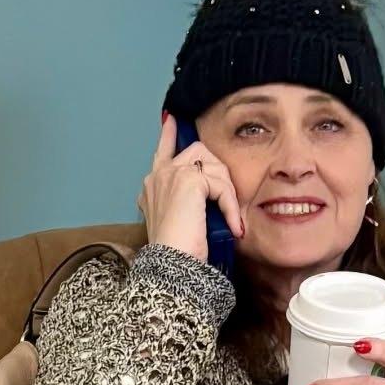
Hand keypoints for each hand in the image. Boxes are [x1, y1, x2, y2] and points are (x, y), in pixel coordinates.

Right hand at [137, 113, 244, 264]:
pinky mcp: (189, 180)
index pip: (162, 152)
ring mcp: (172, 175)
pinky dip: (230, 206)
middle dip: (218, 172)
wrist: (172, 264)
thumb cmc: (177, 253)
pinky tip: (232, 226)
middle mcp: (158, 176)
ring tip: (230, 221)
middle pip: (197, 152)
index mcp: (152, 186)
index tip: (171, 119)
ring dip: (227, 194)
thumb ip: (188, 203)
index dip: (168, 135)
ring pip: (213, 166)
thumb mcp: (182, 223)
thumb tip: (208, 196)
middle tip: (227, 198)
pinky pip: (221, 185)